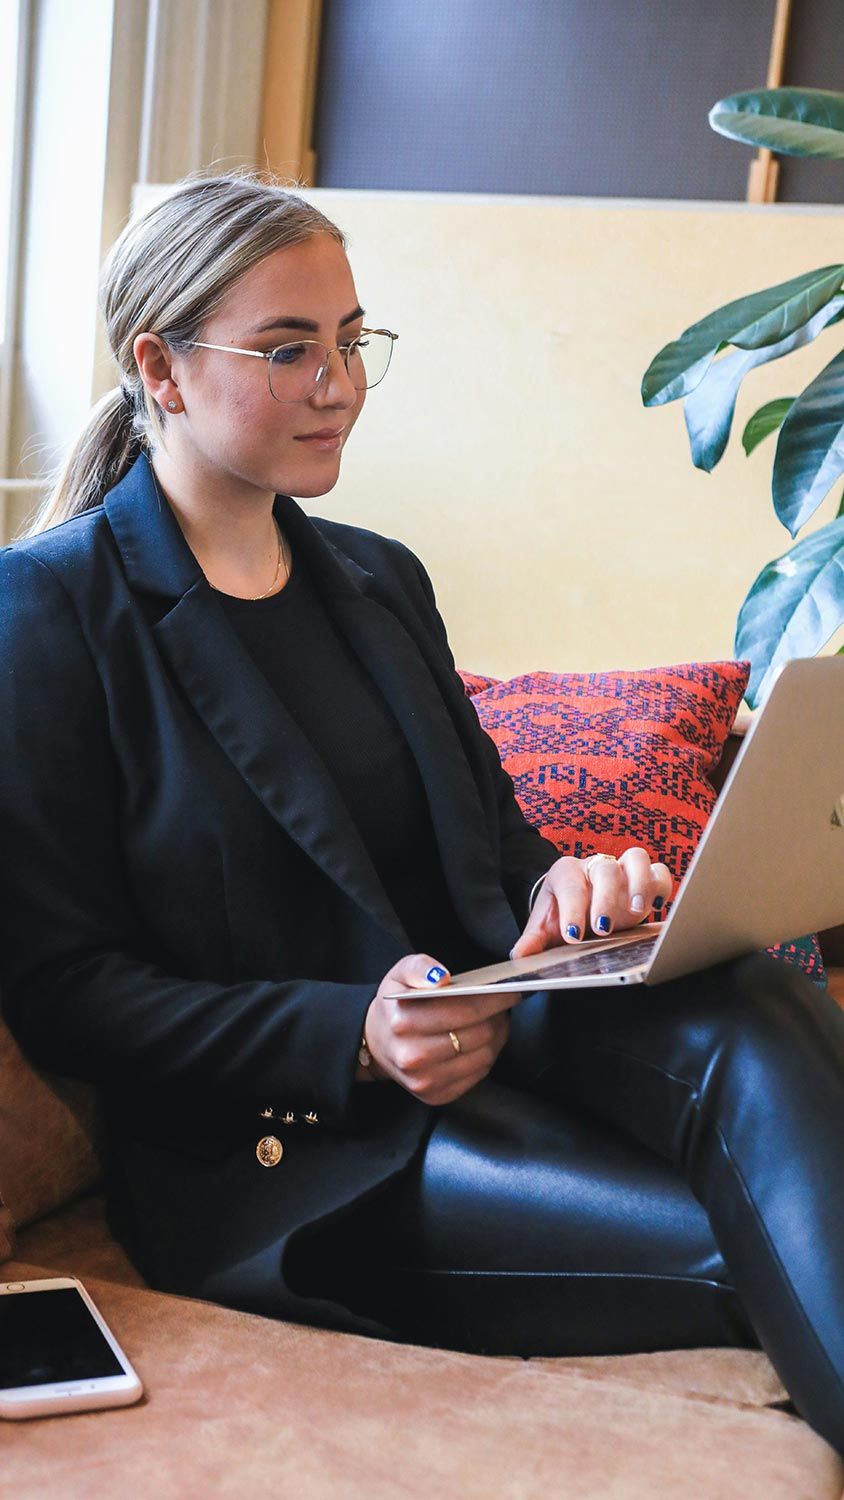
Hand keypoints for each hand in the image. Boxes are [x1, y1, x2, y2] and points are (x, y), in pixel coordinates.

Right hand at [359, 952, 521, 1106]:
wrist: (377, 1042)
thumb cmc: (396, 1005)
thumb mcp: (399, 974)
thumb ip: (420, 967)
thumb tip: (441, 977)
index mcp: (403, 1022)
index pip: (464, 1010)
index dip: (495, 999)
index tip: (512, 989)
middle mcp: (413, 1056)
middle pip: (479, 1035)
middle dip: (498, 1017)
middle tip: (504, 1003)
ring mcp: (424, 1080)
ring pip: (484, 1057)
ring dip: (497, 1037)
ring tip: (496, 1020)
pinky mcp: (435, 1096)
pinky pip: (478, 1075)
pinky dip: (486, 1056)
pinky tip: (483, 1041)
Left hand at [510, 848, 673, 959]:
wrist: (578, 907)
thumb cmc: (562, 916)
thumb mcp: (544, 929)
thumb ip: (532, 942)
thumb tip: (519, 957)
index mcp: (566, 873)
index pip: (570, 883)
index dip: (572, 909)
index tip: (573, 935)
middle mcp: (595, 866)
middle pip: (604, 870)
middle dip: (605, 899)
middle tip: (602, 928)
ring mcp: (622, 870)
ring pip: (636, 858)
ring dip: (640, 884)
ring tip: (637, 912)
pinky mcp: (645, 879)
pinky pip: (660, 871)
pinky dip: (661, 885)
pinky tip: (658, 906)